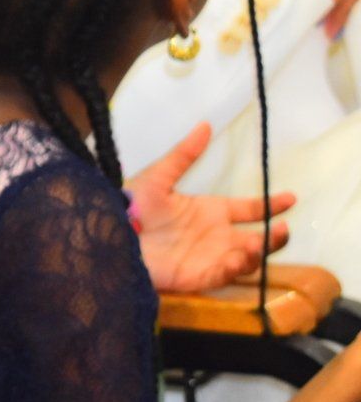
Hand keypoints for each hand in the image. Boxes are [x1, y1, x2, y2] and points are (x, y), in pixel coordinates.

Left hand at [129, 123, 294, 293]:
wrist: (110, 236)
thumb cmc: (131, 205)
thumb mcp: (158, 177)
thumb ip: (184, 155)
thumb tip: (205, 124)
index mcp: (209, 211)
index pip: (249, 209)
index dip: (270, 204)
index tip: (291, 197)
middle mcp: (215, 235)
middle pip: (257, 239)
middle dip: (275, 236)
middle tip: (282, 228)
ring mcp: (208, 257)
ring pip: (247, 260)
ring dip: (259, 253)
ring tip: (259, 243)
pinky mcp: (197, 277)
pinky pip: (224, 276)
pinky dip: (235, 268)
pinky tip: (237, 257)